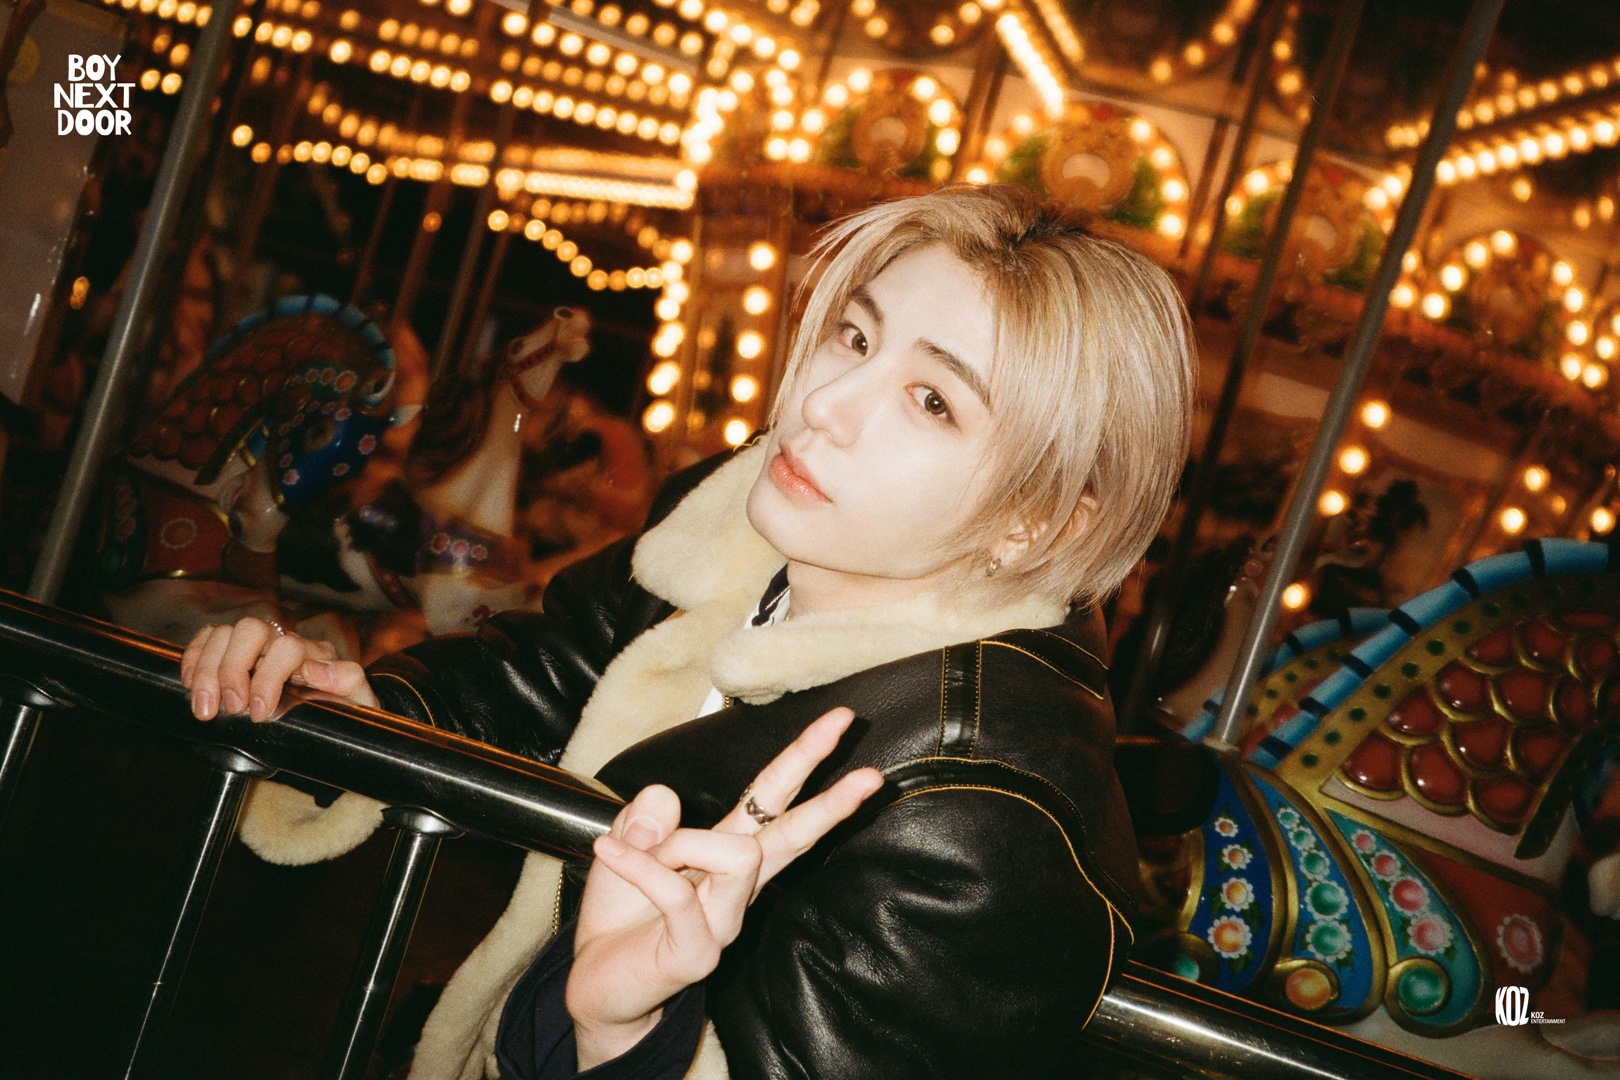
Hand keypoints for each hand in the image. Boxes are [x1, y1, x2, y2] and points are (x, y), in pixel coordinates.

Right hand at [180, 617, 379, 721]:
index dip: (268, 677)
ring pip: (224, 634)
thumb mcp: (357, 701)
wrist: (332, 719)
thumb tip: (315, 670)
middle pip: (250, 630)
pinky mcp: (234, 654)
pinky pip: (208, 639)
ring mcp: (257, 647)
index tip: (258, 713)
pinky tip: (191, 684)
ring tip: (206, 708)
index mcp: (315, 654)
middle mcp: (284, 644)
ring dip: (207, 670)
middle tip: (231, 708)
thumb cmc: (343, 711)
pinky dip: (194, 658)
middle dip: (233, 669)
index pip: (287, 646)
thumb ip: (347, 681)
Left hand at [567, 707, 883, 1067]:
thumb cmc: (620, 914)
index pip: (775, 796)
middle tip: (873, 776)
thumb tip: (666, 797)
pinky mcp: (699, 951)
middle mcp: (737, 884)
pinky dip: (639, 866)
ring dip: (682, 843)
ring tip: (638, 849)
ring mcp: (724, 920)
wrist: (596, 981)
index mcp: (727, 847)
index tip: (840, 719)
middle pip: (795, 834)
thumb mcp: (626, 842)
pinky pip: (676, 892)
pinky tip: (611, 854)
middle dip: (833, 803)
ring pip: (737, 856)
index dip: (806, 757)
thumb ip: (646, 813)